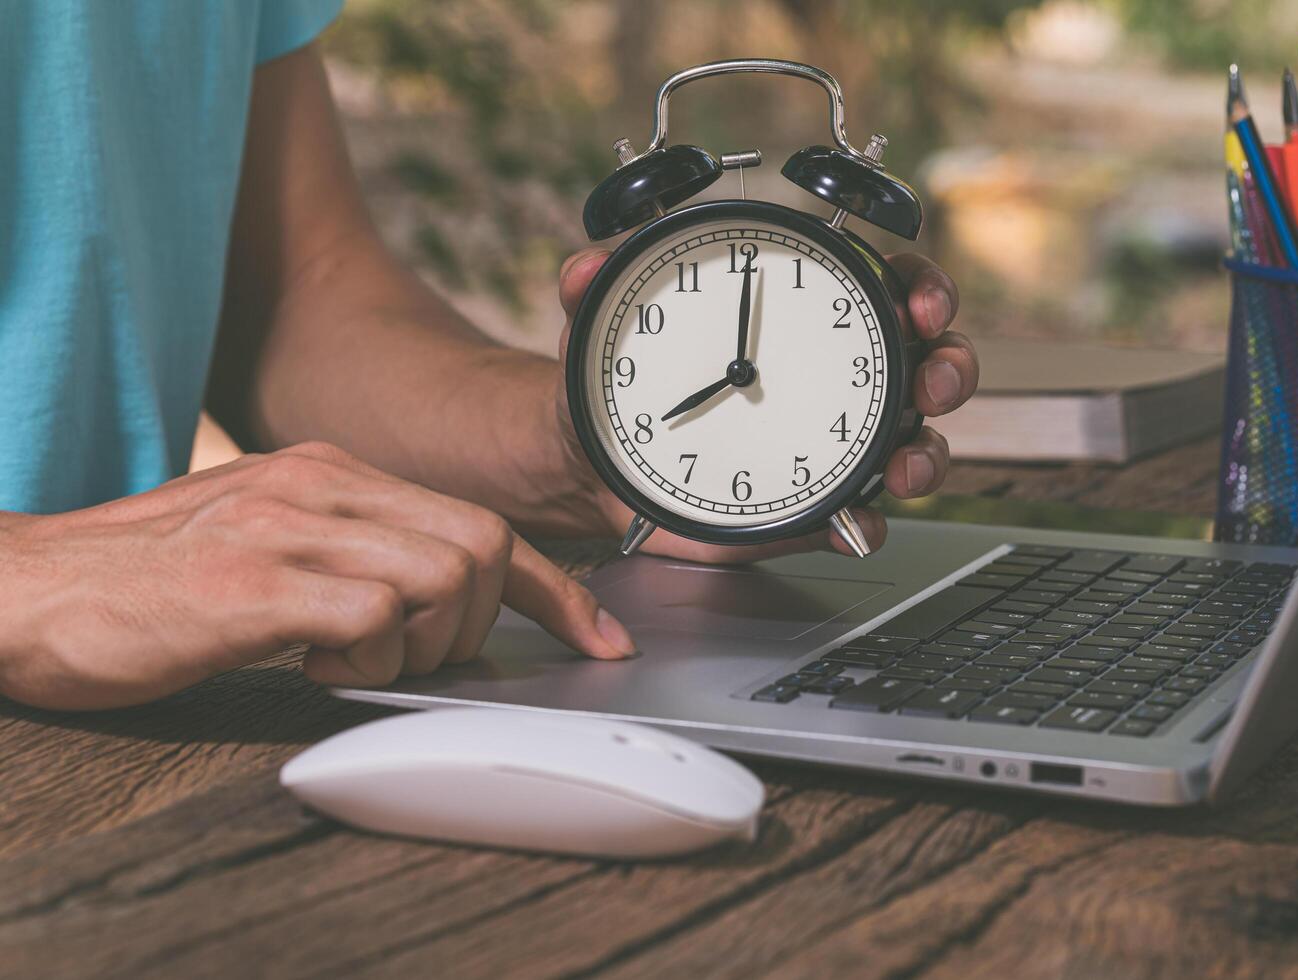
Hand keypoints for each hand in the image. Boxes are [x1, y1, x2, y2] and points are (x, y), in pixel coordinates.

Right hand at [0, 442, 635, 710]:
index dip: (556, 589)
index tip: (597, 636)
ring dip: (425, 643)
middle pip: (484, 545)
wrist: (23, 588)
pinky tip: (313, 664)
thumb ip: (354, 559)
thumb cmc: (147, 581)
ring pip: (446, 575)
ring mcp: (289, 526)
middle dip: (478, 624)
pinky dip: (370, 658)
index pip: (482, 520)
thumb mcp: (268, 544)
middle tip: (409, 656)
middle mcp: (323, 483)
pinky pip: (375, 614)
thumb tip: (437, 610)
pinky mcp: (253, 581)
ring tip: (349, 659)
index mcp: (334, 472)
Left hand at [554, 248, 975, 563]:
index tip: (922, 303)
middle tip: (933, 383)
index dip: (923, 289)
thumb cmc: (620, 376)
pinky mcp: (812, 504)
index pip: (889, 285)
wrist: (597, 460)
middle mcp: (835, 377)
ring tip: (905, 466)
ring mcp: (833, 444)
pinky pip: (860, 517)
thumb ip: (595, 287)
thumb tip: (581, 268)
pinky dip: (867, 522)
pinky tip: (856, 522)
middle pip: (926, 363)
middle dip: (948, 369)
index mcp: (806, 315)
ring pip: (914, 443)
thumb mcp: (603, 324)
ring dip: (927, 454)